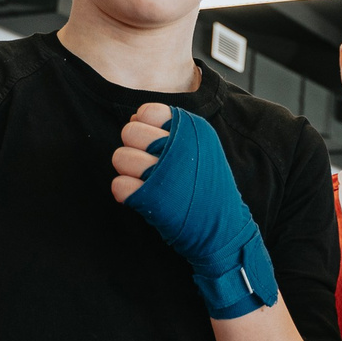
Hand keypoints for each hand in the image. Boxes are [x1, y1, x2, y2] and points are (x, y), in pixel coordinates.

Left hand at [110, 104, 276, 319]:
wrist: (223, 229)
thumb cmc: (208, 186)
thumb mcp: (201, 147)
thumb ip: (172, 129)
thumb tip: (134, 119)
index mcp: (192, 130)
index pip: (148, 111)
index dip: (144, 126)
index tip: (154, 143)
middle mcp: (178, 147)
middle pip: (129, 132)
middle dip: (133, 147)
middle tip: (147, 163)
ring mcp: (164, 173)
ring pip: (119, 157)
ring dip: (127, 170)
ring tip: (145, 180)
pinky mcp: (151, 200)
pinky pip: (118, 185)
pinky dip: (125, 192)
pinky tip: (140, 196)